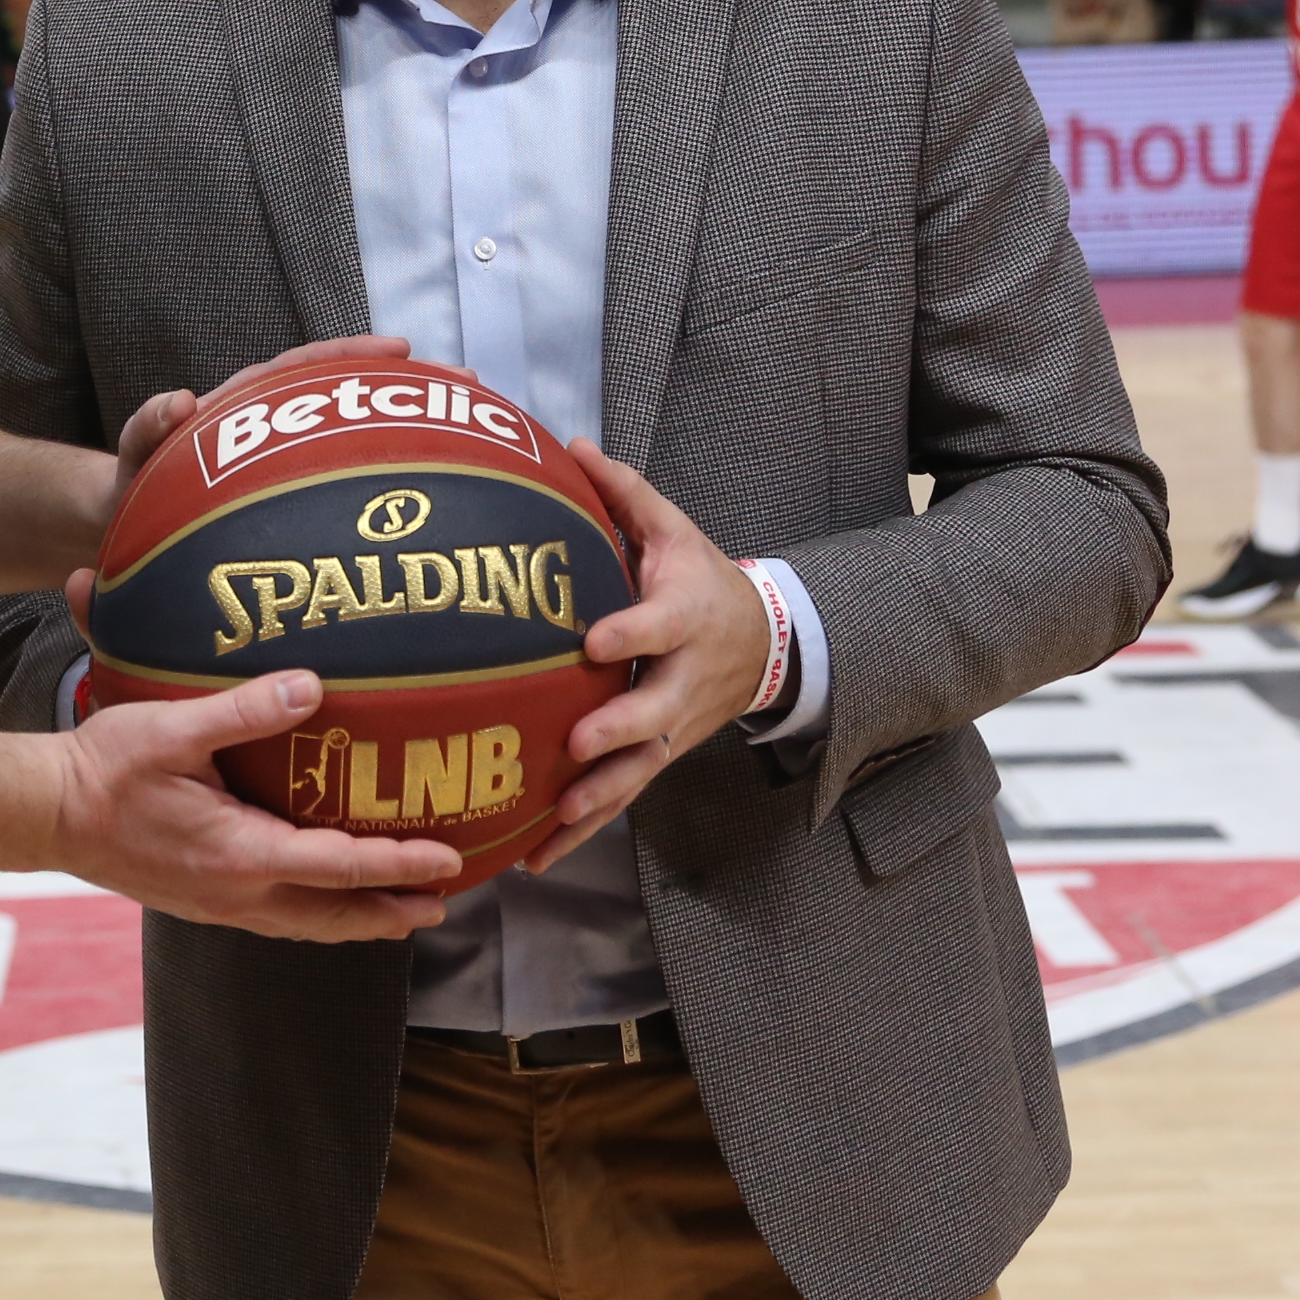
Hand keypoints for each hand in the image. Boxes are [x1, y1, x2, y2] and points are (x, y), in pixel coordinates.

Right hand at [48, 668, 459, 940]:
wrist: (45, 813)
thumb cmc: (104, 768)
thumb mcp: (172, 728)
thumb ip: (244, 710)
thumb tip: (312, 686)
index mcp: (238, 853)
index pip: (338, 866)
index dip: (397, 865)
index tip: (448, 859)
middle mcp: (235, 893)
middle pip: (333, 914)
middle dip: (391, 910)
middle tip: (444, 902)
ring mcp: (217, 905)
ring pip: (305, 926)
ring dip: (357, 920)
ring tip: (400, 913)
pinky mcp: (201, 903)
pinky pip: (276, 921)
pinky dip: (317, 916)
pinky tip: (325, 902)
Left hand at [105, 334, 449, 520]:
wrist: (131, 532)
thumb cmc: (134, 491)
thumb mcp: (134, 456)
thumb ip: (145, 428)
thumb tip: (177, 398)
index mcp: (247, 407)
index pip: (305, 369)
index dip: (352, 356)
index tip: (400, 351)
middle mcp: (280, 429)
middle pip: (354, 396)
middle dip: (410, 386)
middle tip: (469, 383)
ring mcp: (294, 466)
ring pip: (363, 437)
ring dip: (414, 428)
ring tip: (481, 431)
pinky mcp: (300, 502)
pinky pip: (353, 482)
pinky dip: (395, 478)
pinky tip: (447, 500)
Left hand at [525, 443, 774, 874]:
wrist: (762, 643)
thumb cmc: (700, 580)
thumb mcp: (675, 530)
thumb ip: (624, 492)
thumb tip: (570, 442)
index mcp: (687, 617)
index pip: (660, 625)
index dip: (631, 633)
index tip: (592, 641)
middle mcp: (684, 680)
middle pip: (655, 714)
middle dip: (618, 733)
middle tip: (577, 746)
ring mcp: (674, 728)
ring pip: (639, 772)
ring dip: (599, 799)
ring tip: (556, 820)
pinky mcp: (659, 758)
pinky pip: (622, 798)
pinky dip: (583, 831)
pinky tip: (536, 857)